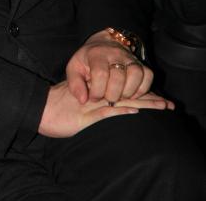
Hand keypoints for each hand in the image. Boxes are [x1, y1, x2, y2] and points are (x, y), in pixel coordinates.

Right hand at [38, 80, 173, 138]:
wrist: (41, 108)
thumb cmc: (58, 106)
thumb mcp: (78, 101)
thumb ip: (93, 100)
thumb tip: (114, 104)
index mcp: (97, 91)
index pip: (123, 91)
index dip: (141, 94)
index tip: (159, 98)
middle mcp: (98, 96)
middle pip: (127, 95)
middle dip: (149, 99)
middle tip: (168, 104)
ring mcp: (93, 105)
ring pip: (121, 101)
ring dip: (142, 104)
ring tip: (160, 106)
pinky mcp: (86, 116)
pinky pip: (106, 113)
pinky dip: (121, 111)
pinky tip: (134, 111)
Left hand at [66, 29, 153, 104]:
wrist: (103, 44)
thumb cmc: (87, 60)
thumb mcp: (74, 68)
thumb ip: (74, 84)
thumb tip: (83, 100)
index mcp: (97, 54)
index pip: (100, 73)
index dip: (97, 90)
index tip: (93, 97)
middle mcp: (115, 54)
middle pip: (119, 77)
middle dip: (112, 94)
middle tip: (106, 99)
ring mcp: (130, 58)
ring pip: (136, 75)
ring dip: (128, 92)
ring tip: (119, 97)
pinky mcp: (140, 63)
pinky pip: (148, 76)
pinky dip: (142, 89)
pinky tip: (130, 94)